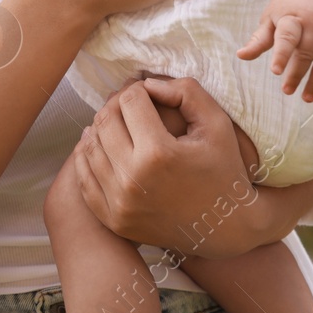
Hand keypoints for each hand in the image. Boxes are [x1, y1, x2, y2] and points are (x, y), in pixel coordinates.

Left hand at [69, 76, 262, 257]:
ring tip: (118, 123)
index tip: (148, 94)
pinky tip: (104, 147)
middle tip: (130, 105)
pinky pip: (85, 178)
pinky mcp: (113, 219)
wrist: (226, 228)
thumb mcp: (216, 124)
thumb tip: (146, 83)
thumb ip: (186, 92)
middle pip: (105, 121)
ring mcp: (119, 203)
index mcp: (159, 154)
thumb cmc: (224, 169)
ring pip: (90, 147)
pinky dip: (90, 157)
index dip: (138, 90)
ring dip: (101, 129)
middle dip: (116, 105)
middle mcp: (133, 180)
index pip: (130, 101)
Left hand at [236, 0, 312, 101]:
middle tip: (287, 91)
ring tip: (306, 97)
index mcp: (293, 17)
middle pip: (307, 52)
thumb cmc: (285, 9)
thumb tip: (240, 56)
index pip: (288, 37)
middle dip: (297, 74)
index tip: (275, 72)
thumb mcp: (268, 20)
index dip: (282, 54)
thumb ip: (258, 40)